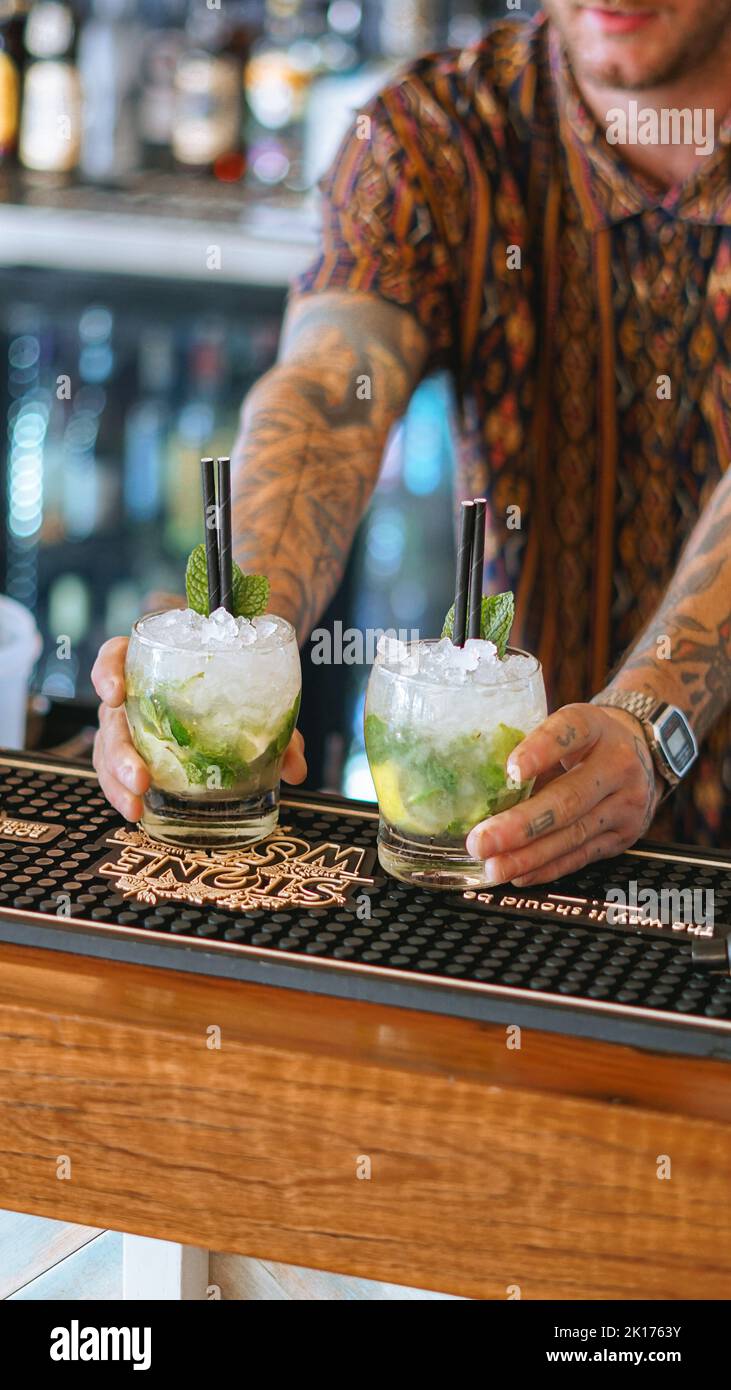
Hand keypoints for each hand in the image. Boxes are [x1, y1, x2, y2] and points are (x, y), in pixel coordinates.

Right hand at [91, 637, 307, 821]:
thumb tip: (295, 768)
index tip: (115, 693)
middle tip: (140, 779)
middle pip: (111, 717)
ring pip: (107, 749)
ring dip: (116, 780)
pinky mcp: (136, 749)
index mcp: (155, 660)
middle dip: (119, 752)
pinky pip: (116, 768)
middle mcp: (135, 691)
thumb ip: (279, 726)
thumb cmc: (240, 679)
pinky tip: (136, 809)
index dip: (108, 672)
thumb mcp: (260, 691)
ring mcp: (131, 722)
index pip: (116, 656)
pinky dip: (121, 789)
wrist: (243, 678)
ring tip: (135, 807)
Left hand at [464, 703, 662, 885]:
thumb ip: (531, 749)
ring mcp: (625, 804)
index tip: (511, 770)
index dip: (541, 750)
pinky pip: (581, 856)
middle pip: (569, 799)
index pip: (570, 733)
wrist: (641, 756)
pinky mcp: (622, 836)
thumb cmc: (585, 743)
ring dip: (528, 856)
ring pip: (573, 835)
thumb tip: (474, 781)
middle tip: (482, 841)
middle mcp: (617, 764)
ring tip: (493, 866)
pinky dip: (547, 868)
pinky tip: (519, 873)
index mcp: (595, 726)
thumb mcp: (565, 730)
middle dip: (521, 826)